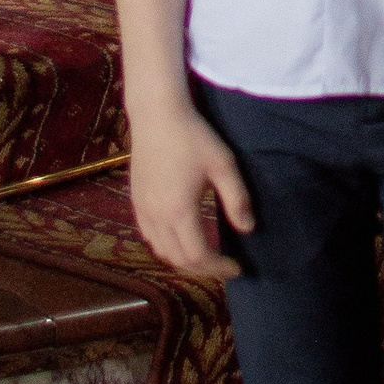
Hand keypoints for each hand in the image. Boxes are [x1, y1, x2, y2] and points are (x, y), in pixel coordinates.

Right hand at [129, 101, 251, 277]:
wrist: (156, 115)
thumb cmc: (193, 136)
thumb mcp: (223, 164)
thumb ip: (236, 198)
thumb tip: (247, 229)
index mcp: (179, 211)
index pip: (198, 255)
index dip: (219, 267)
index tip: (237, 267)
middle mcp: (157, 217)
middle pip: (179, 260)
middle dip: (204, 269)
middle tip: (225, 266)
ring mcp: (143, 210)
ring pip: (162, 251)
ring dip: (184, 260)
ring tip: (206, 256)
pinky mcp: (136, 201)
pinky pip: (150, 237)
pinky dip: (167, 247)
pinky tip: (181, 238)